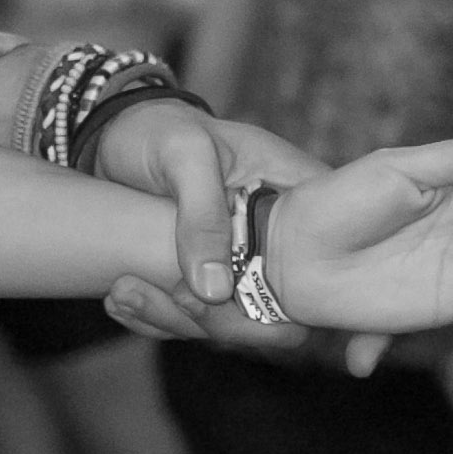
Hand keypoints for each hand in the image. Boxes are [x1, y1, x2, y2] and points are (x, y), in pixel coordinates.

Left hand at [89, 101, 324, 305]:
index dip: (320, 305)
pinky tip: (118, 299)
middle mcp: (282, 241)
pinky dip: (154, 317)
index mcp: (300, 199)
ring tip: (122, 291)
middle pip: (284, 315)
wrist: (117, 137)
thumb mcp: (183, 155)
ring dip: (177, 319)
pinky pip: (194, 321)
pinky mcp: (208, 282)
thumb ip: (202, 215)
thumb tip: (216, 291)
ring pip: (234, 324)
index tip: (286, 324)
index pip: (335, 265)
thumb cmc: (162, 129)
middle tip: (176, 298)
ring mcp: (246, 266)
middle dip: (226, 324)